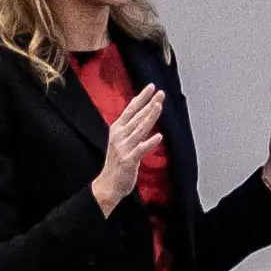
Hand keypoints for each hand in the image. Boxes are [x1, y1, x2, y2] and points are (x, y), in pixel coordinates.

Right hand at [90, 84, 166, 214]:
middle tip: (161, 93)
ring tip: (159, 106)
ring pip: (139, 130)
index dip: (141, 97)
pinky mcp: (129, 161)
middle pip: (137, 116)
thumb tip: (144, 115)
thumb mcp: (123, 141)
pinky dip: (150, 143)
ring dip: (149, 117)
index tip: (151, 87)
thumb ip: (132, 129)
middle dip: (149, 104)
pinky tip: (159, 136)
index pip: (131, 109)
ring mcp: (123, 148)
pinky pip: (141, 150)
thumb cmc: (118, 162)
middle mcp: (119, 135)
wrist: (108, 184)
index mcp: (117, 129)